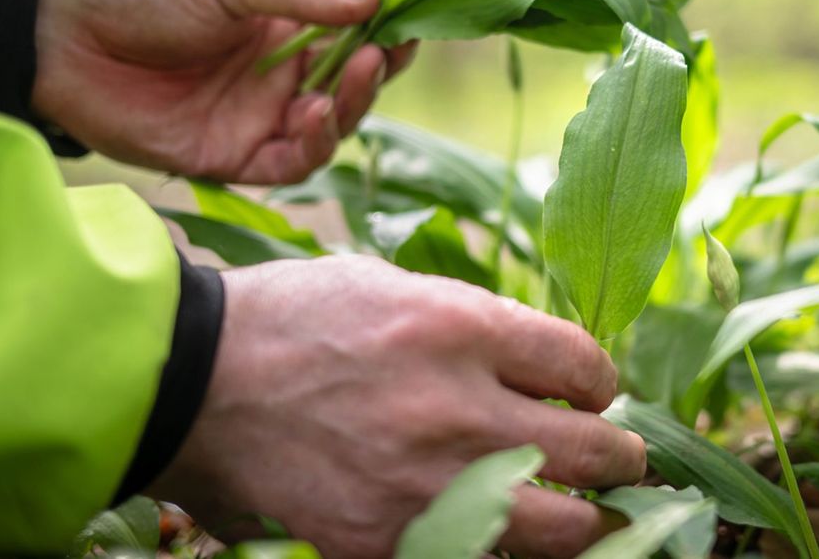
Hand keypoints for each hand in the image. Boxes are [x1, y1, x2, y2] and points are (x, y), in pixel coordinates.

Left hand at [32, 0, 415, 183]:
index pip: (354, 35)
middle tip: (386, 51)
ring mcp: (257, 120)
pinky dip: (312, 146)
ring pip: (330, 128)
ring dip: (350, 107)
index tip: (411, 22)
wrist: (59, 37)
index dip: (387, 32)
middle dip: (375, 71)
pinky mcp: (230, 159)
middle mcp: (280, 77)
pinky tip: (311, 116)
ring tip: (354, 76)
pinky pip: (288, 165)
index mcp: (285, 27)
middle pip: (350, 86)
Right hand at [149, 256, 645, 557]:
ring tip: (583, 511)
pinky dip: (501, 546)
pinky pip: (484, 558)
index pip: (587, 367)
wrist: (198, 381)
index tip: (592, 394)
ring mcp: (427, 486)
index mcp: (464, 328)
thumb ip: (481, 326)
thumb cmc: (298, 319)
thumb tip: (547, 368)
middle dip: (621, 458)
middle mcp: (459, 409)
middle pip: (598, 453)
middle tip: (621, 460)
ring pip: (564, 529)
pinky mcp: (389, 542)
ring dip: (586, 520)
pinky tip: (496, 527)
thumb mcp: (396, 287)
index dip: (602, 384)